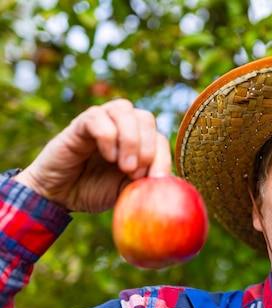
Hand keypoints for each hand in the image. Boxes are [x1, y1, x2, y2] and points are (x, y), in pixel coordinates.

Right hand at [14, 99, 171, 212]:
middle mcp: (122, 126)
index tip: (155, 180)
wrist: (60, 195)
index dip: (162, 158)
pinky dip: (108, 136)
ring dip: (131, 139)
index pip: (160, 139)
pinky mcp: (80, 123)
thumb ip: (146, 183)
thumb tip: (174, 184)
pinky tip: (108, 156)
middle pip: (147, 118)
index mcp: (138, 141)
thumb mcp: (127, 191)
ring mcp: (102, 121)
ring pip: (125, 110)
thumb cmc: (95, 190)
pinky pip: (98, 117)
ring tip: (124, 166)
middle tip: (135, 172)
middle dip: (147, 147)